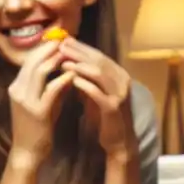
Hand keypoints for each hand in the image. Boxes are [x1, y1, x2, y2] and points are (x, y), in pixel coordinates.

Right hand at [7, 40, 74, 162]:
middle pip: (33, 60)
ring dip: (56, 59)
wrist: (27, 153)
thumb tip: (68, 72)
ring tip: (70, 53)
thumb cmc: (36, 130)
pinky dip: (63, 79)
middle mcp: (17, 89)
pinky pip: (50, 89)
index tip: (60, 40)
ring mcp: (25, 100)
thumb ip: (53, 88)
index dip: (44, 48)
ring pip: (39, 70)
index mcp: (16, 86)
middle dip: (50, 48)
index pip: (29, 60)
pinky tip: (74, 75)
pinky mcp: (37, 111)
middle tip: (67, 39)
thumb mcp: (44, 104)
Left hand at [59, 38, 135, 161]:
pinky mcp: (113, 108)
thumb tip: (71, 61)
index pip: (99, 55)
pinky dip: (84, 84)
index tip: (64, 41)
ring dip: (80, 66)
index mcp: (119, 75)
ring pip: (99, 73)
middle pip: (99, 60)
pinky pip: (97, 92)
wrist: (119, 141)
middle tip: (61, 46)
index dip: (82, 47)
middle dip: (79, 52)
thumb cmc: (106, 117)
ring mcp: (120, 94)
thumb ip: (89, 78)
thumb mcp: (98, 93)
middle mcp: (122, 81)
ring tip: (63, 61)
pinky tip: (71, 80)